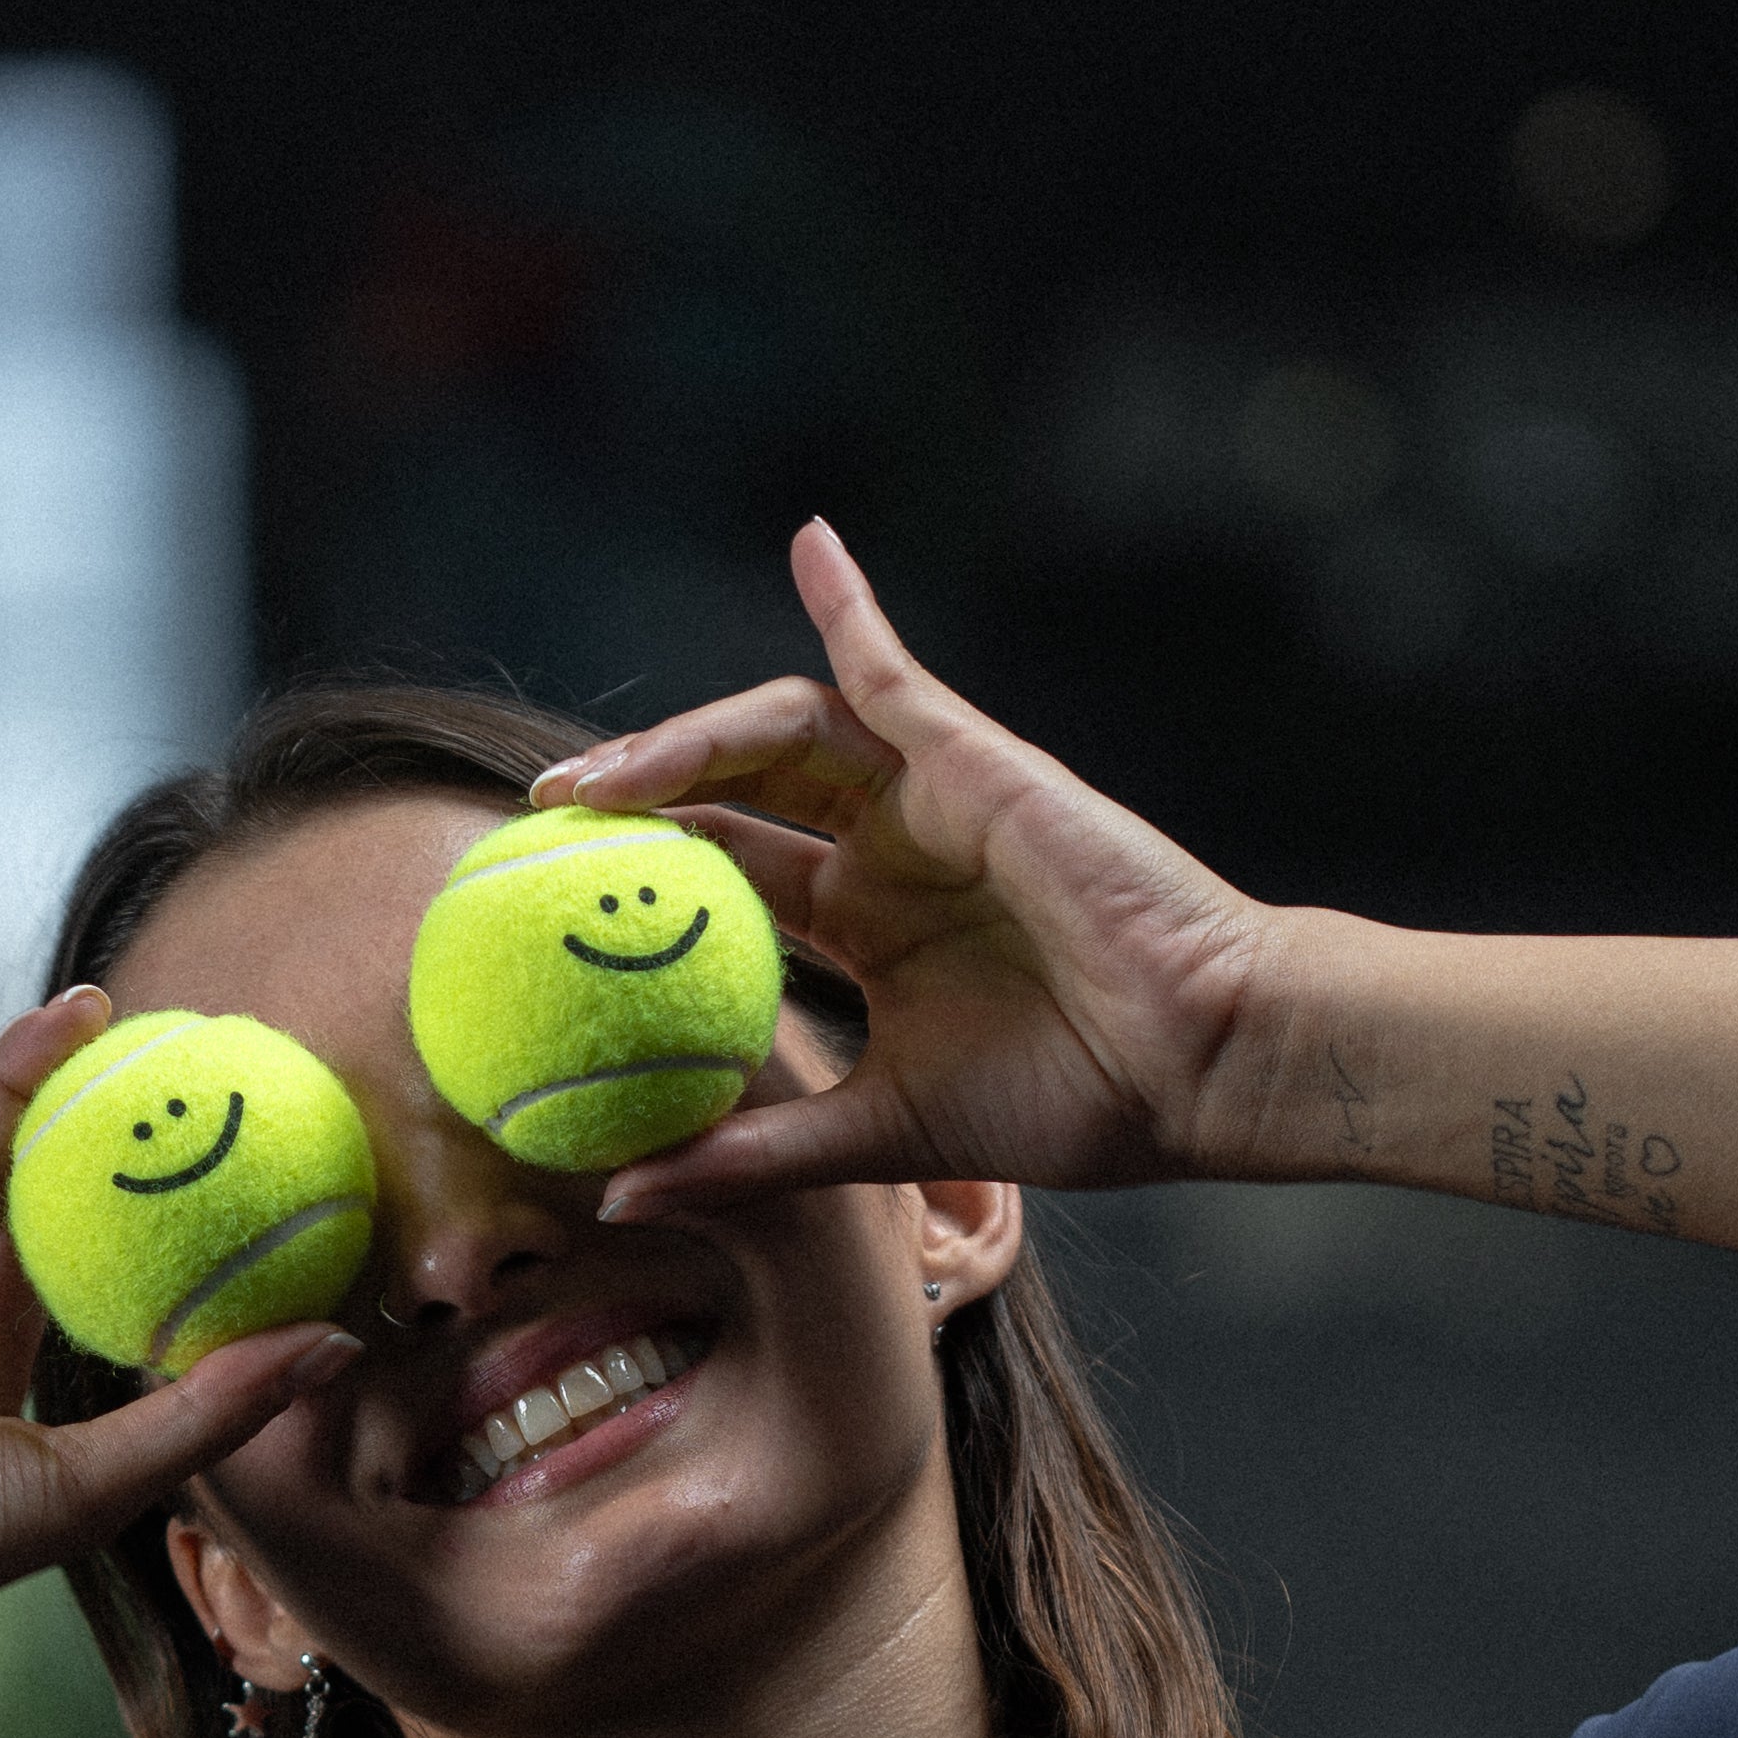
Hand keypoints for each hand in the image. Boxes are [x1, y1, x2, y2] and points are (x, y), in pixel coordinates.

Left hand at [536, 522, 1276, 1213]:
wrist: (1198, 1066)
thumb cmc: (1072, 1101)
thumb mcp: (878, 1134)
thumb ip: (756, 1156)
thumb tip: (620, 1195)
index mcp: (871, 932)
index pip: (731, 885)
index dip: (643, 883)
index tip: (544, 901)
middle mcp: (890, 855)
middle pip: (736, 800)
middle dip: (637, 802)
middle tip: (540, 820)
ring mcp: (931, 801)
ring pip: (780, 739)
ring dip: (685, 743)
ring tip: (596, 782)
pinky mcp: (976, 763)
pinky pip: (896, 669)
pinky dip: (851, 604)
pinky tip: (810, 543)